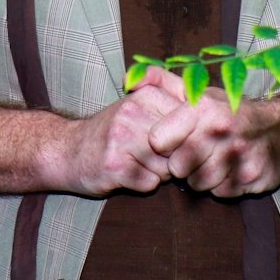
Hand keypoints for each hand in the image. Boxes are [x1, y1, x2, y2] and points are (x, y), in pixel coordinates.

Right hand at [46, 68, 187, 195]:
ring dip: (158, 172)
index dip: (188, 139)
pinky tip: (128, 174)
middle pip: (181, 147)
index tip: (176, 144)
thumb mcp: (138, 106)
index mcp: (146, 95)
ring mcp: (122, 138)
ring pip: (168, 167)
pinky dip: (143, 184)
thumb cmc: (112, 132)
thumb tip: (213, 114)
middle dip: (174, 158)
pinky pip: (150, 184)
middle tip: (155, 156)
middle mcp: (134, 112)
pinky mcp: (115, 166)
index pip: (191, 121)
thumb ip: (172, 103)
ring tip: (138, 162)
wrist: (66, 150)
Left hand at [148, 88, 279, 197]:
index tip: (169, 142)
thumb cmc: (234, 112)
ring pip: (197, 183)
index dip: (161, 145)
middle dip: (182, 164)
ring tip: (212, 160)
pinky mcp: (250, 179)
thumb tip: (130, 78)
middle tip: (194, 153)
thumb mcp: (201, 92)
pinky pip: (219, 193)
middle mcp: (222, 131)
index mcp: (204, 108)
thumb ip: (164, 85)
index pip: (158, 140)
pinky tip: (229, 169)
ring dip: (201, 176)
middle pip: (177, 167)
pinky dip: (221, 185)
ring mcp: (238, 157)